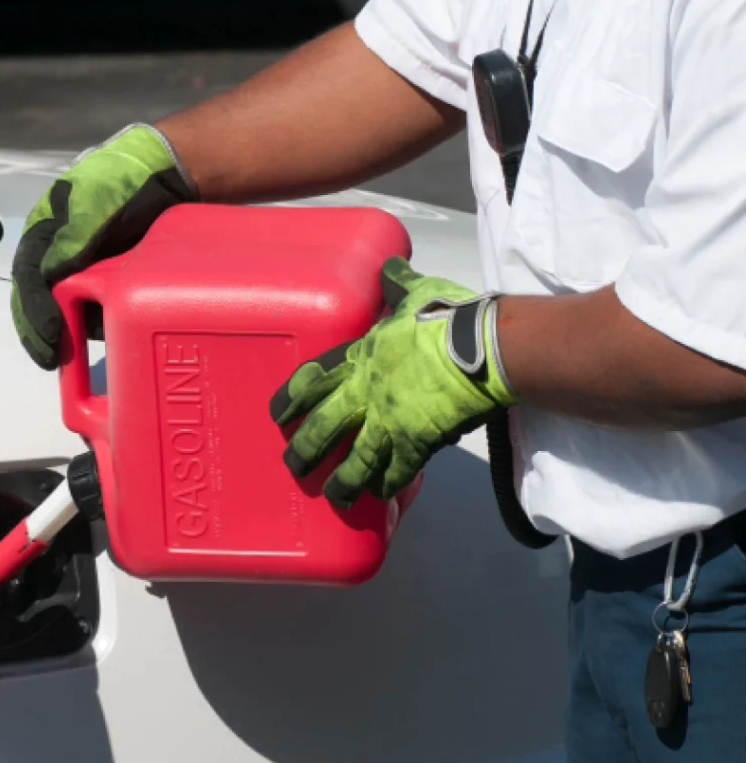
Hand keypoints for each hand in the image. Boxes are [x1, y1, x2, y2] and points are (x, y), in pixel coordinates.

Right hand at [10, 124, 195, 368]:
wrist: (171, 177)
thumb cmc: (128, 179)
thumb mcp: (99, 196)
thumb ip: (75, 231)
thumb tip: (50, 272)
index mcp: (46, 233)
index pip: (29, 276)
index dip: (33, 309)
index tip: (47, 335)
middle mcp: (60, 256)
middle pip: (40, 301)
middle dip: (40, 332)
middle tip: (50, 359)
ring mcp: (84, 272)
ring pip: (65, 311)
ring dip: (64, 337)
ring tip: (69, 362)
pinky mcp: (109, 285)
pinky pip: (95, 313)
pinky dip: (93, 332)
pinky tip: (100, 347)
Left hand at [270, 258, 517, 508]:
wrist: (484, 348)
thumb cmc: (450, 318)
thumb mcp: (417, 293)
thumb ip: (398, 285)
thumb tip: (391, 265)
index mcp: (362, 356)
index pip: (313, 380)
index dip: (292, 400)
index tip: (277, 415)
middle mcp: (367, 391)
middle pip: (324, 426)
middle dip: (305, 450)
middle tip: (295, 466)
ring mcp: (389, 420)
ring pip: (355, 459)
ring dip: (342, 481)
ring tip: (334, 497)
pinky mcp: (417, 442)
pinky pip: (397, 470)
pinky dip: (388, 485)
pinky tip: (381, 496)